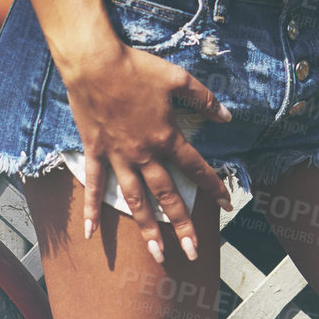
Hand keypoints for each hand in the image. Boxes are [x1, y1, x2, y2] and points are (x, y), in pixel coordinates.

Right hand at [62, 41, 232, 262]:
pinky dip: (91, 210)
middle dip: (183, 225)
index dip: (213, 186)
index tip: (227, 205)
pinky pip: (95, 185)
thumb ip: (204, 99)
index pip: (196, 168)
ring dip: (147, 229)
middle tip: (193, 251)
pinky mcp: (96, 152)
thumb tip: (228, 116)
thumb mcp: (177, 78)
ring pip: (136, 200)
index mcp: (166, 137)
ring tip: (157, 255)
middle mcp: (144, 154)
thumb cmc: (136, 68)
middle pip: (168, 195)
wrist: (94, 63)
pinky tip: (90, 233)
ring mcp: (118, 156)